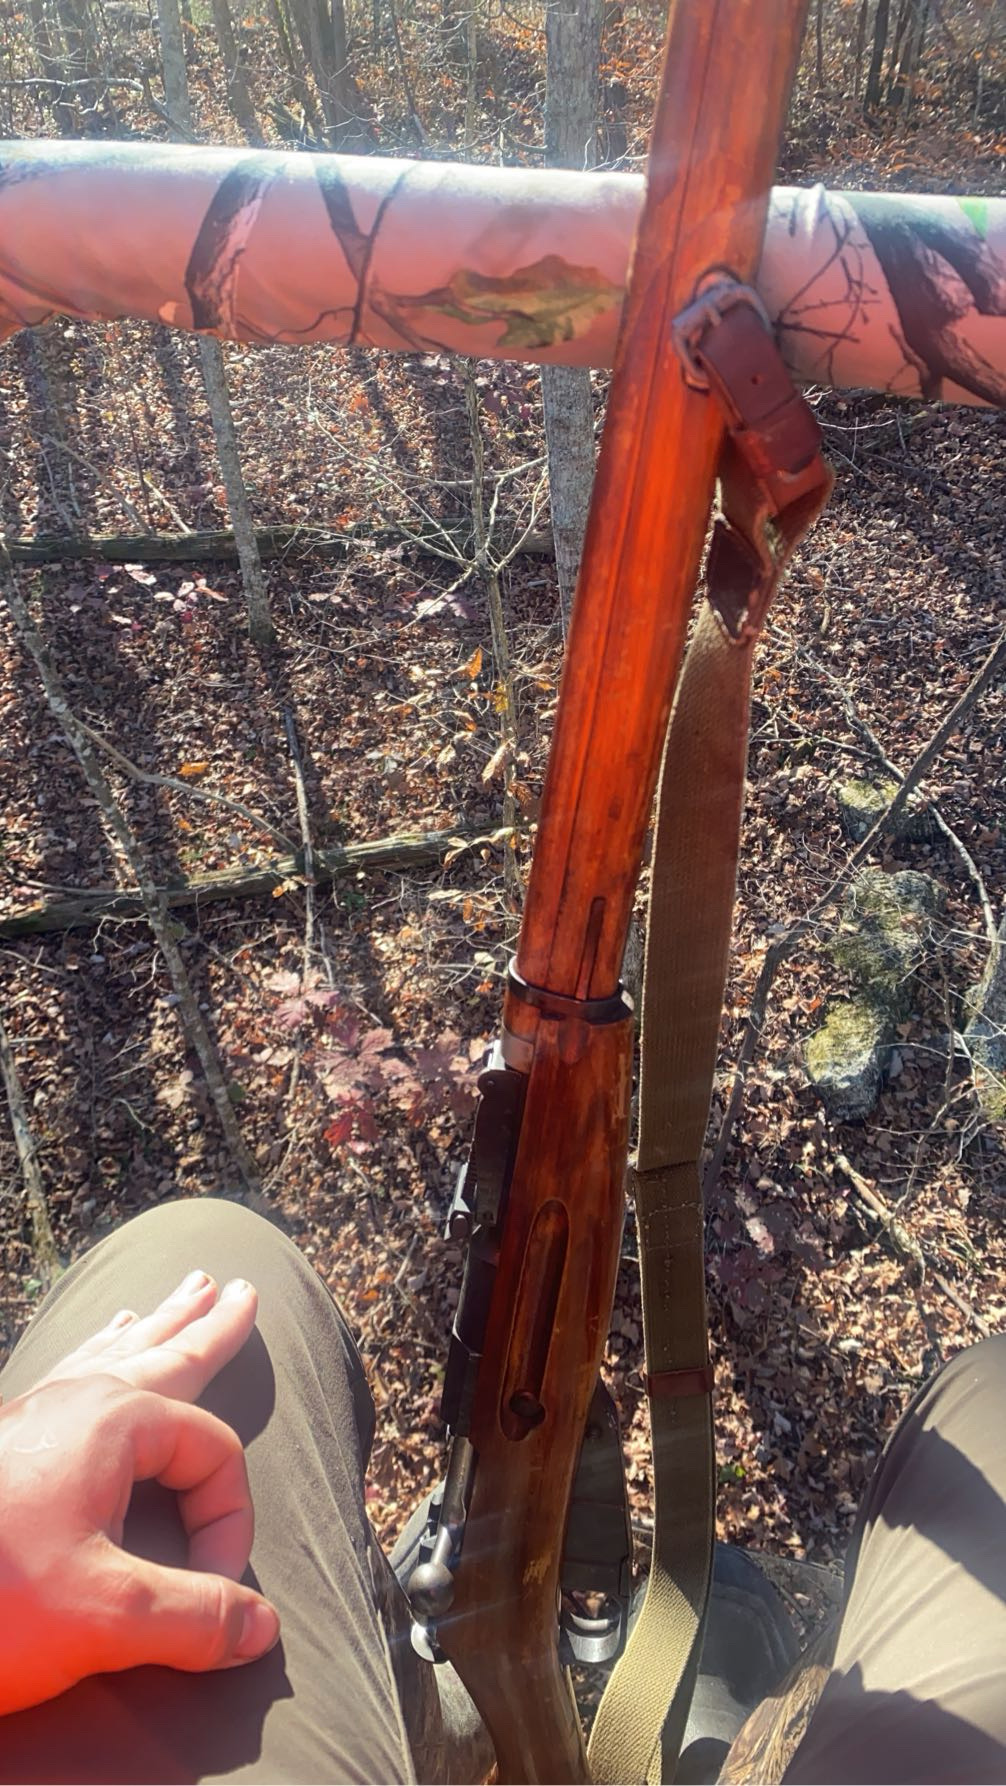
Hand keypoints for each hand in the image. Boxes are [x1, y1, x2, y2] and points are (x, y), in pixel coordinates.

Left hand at [0, 1270, 279, 1717]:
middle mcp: (76, 1401)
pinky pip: (70, 1376)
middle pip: (163, 1354)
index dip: (227, 1524)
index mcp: (113, 1420)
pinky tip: (95, 1355)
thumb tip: (262, 1626)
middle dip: (206, 1327)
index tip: (211, 1591)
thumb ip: (194, 1615)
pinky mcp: (5, 1448)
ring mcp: (34, 1418)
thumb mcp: (104, 1617)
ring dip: (155, 1330)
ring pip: (112, 1356)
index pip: (213, 1452)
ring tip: (179, 1294)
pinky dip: (99, 1354)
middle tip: (241, 1289)